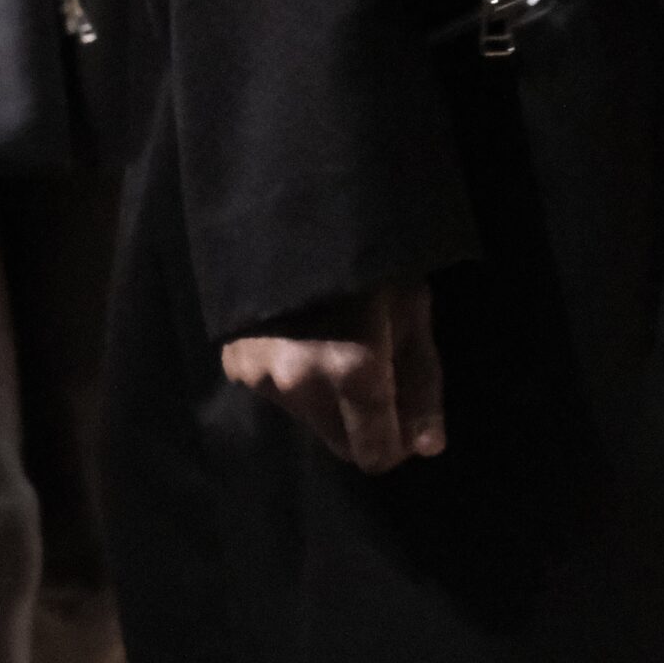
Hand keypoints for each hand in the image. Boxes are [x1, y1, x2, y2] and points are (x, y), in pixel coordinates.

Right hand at [221, 278, 445, 474]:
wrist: (290, 209)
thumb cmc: (365, 256)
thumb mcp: (411, 309)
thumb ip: (421, 382)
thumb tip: (427, 446)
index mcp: (353, 370)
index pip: (375, 453)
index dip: (397, 443)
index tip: (402, 416)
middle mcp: (303, 383)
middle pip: (340, 443)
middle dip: (361, 423)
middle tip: (369, 372)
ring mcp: (262, 375)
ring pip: (309, 419)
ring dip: (325, 401)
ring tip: (329, 345)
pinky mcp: (236, 364)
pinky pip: (276, 394)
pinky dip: (291, 379)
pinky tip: (297, 336)